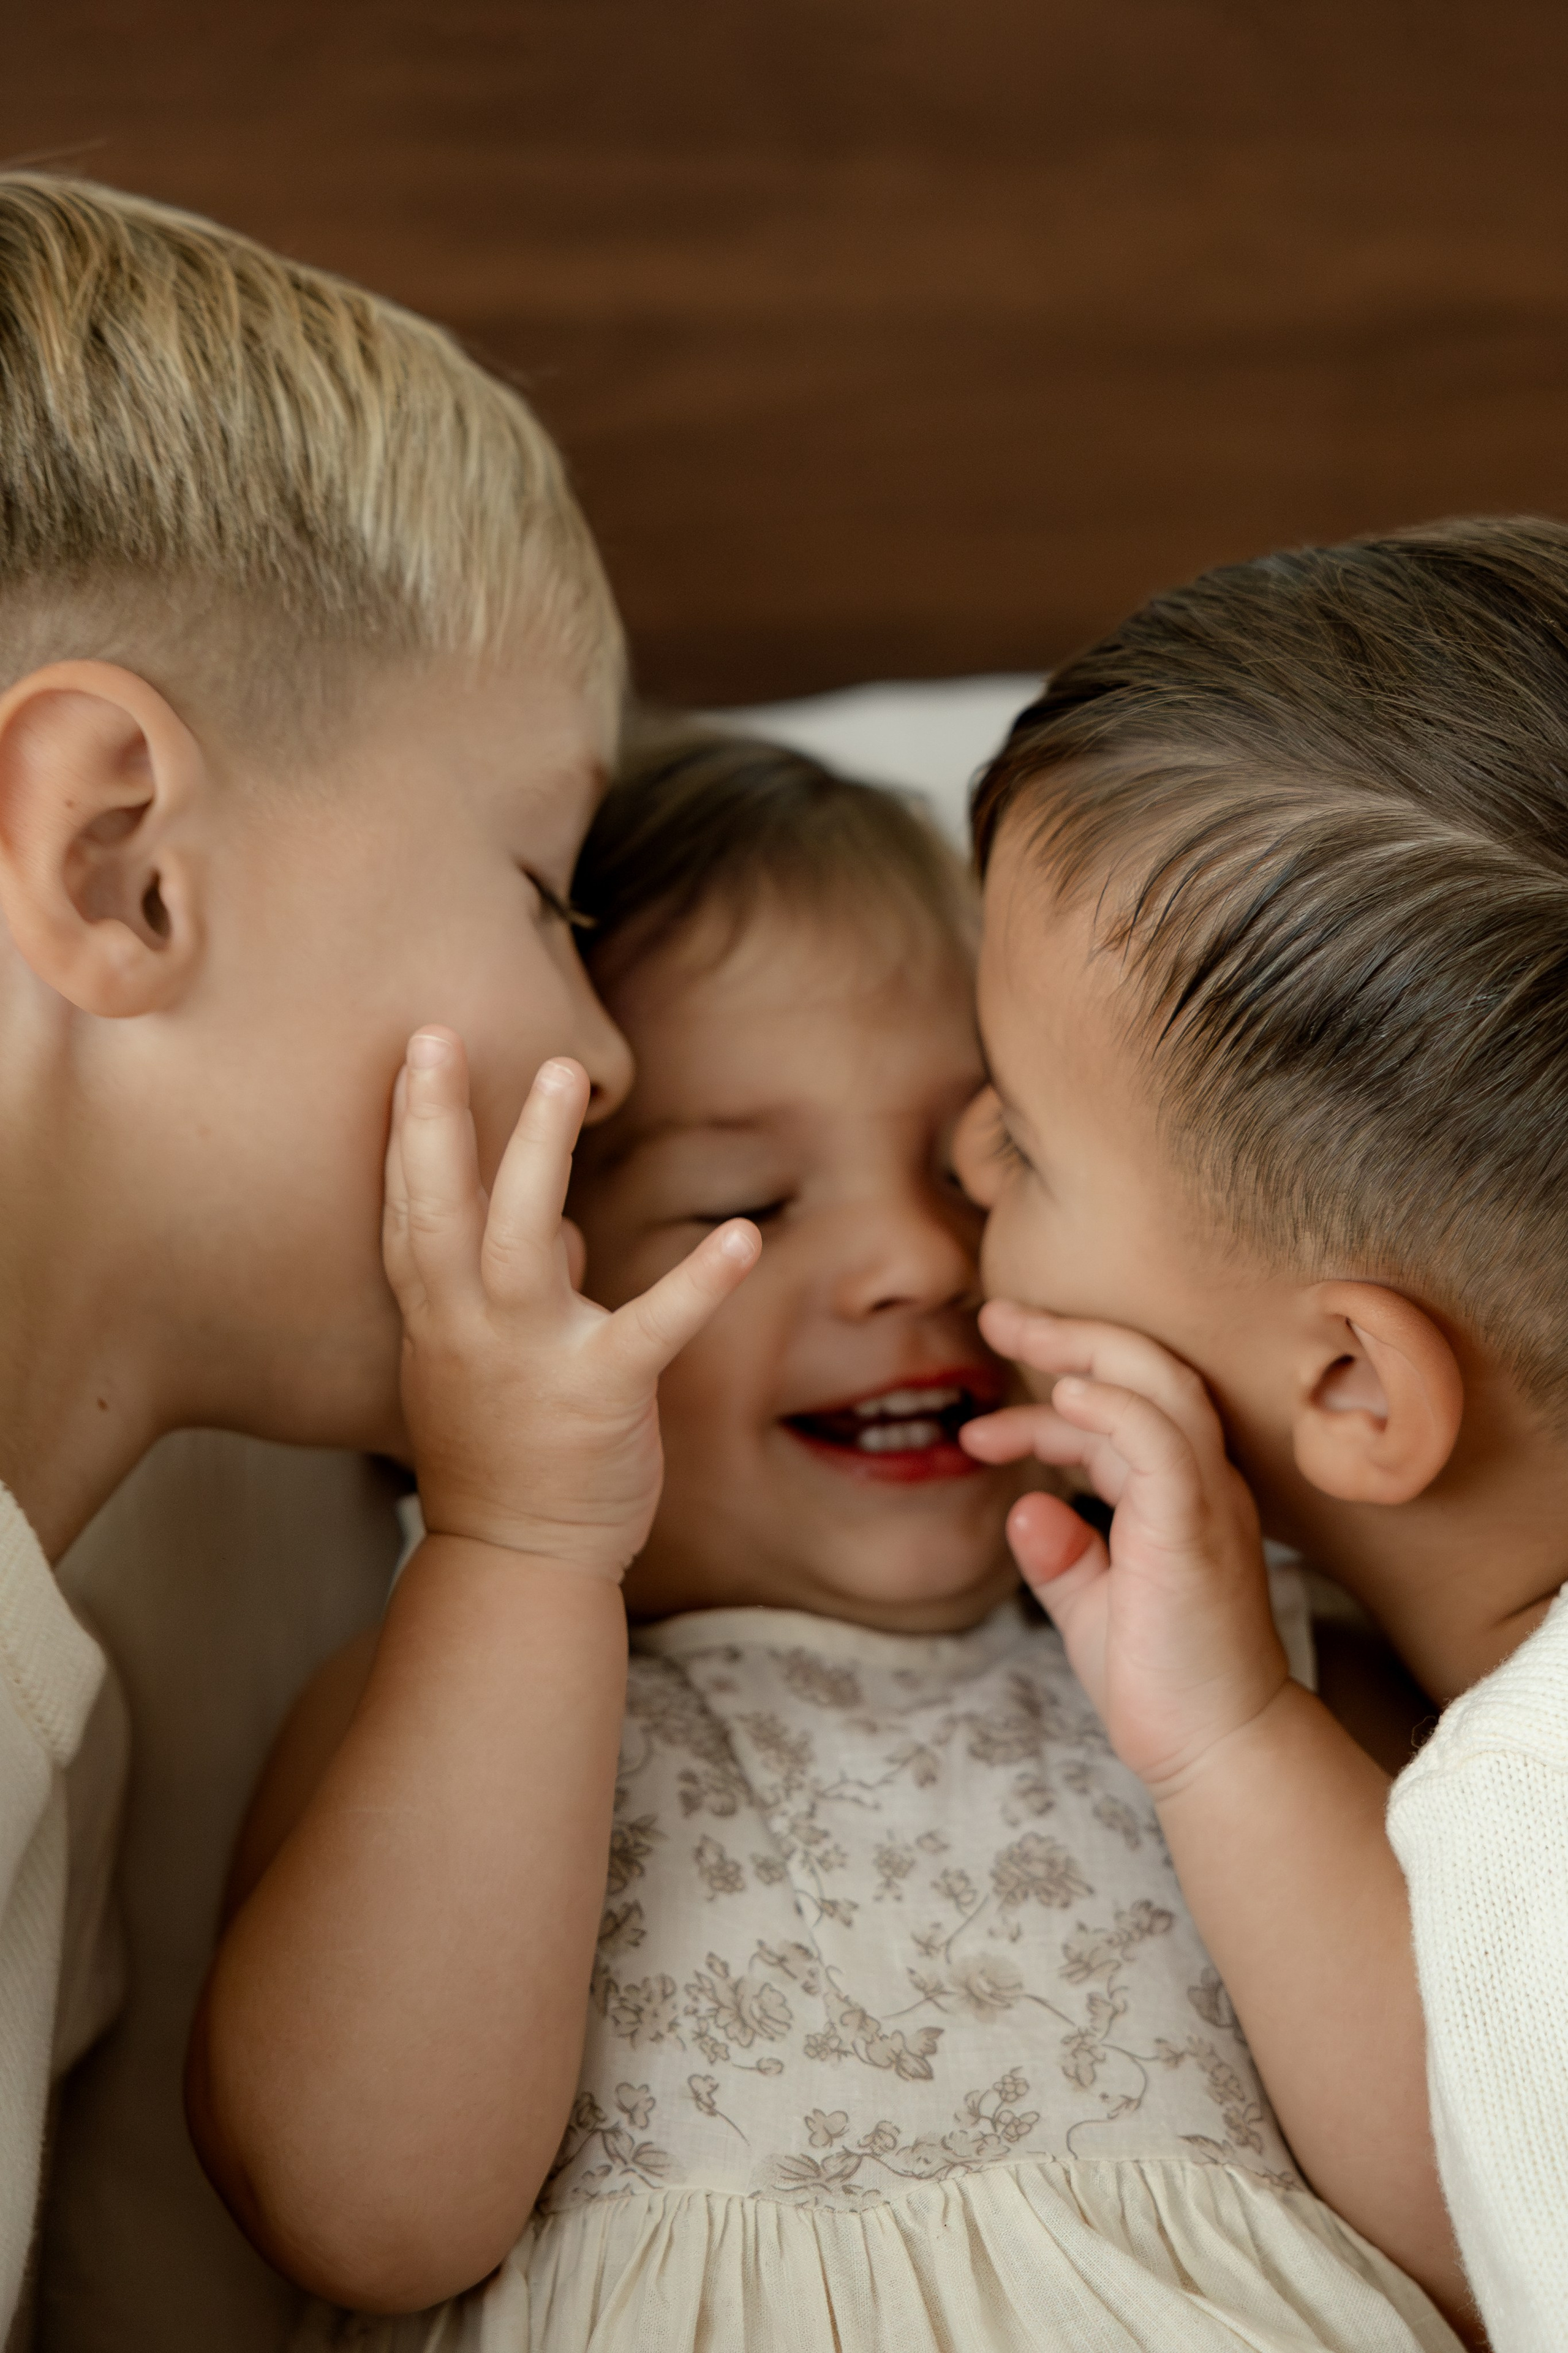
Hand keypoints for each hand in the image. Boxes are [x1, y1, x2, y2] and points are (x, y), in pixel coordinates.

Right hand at [383, 1029, 759, 1579]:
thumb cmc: (501, 1456)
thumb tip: (558, 1228)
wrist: (516, 1563)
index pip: (408, 1210)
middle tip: (440, 1035)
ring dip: (540, 1153)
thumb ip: (507, 1290)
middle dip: (436, 1121)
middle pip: (438, 1208)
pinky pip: (651, 1326)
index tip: (417, 1052)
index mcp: (438, 1318)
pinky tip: (742, 1237)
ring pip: (521, 1240)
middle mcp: (468, 1328)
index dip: (405, 1131)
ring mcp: (529, 1359)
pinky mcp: (600, 1393)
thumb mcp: (479, 1363)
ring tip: (567, 1071)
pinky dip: (698, 1281)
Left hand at [960, 1300, 1287, 1800]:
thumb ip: (1060, 1557)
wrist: (1212, 1753)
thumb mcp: (1091, 1608)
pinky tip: (1059, 1394)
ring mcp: (1207, 1500)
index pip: (1118, 1418)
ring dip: (1080, 1350)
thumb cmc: (1161, 1686)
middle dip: (1068, 1334)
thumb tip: (1023, 1508)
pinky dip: (1110, 1406)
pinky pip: (1158, 1439)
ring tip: (1010, 1330)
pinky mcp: (1194, 1526)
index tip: (980, 1424)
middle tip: (995, 1314)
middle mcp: (1203, 1484)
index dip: (1048, 1406)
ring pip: (1160, 1386)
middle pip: (1149, 1372)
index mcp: (1181, 1496)